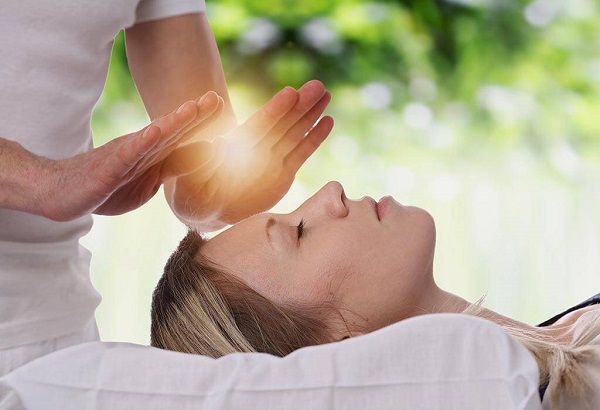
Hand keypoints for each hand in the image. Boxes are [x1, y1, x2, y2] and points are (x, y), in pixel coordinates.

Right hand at [40, 92, 222, 220]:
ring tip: (192, 108)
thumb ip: (175, 167)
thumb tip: (207, 154)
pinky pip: (127, 155)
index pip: (182, 137)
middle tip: (216, 97)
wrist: (63, 192)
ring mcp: (125, 156)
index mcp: (153, 153)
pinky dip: (142, 143)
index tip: (222, 104)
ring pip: (154, 138)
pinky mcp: (109, 169)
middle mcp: (141, 149)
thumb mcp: (150, 180)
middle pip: (172, 130)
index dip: (202, 122)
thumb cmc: (109, 186)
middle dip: (195, 115)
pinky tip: (155, 131)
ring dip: (174, 123)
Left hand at [165, 80, 333, 230]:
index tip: (290, 93)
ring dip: (310, 114)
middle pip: (282, 123)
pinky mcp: (283, 173)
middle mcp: (257, 148)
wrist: (208, 209)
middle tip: (318, 85)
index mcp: (236, 146)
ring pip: (295, 132)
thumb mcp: (192, 178)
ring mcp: (272, 159)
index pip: (259, 125)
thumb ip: (205, 161)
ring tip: (325, 93)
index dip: (275, 110)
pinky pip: (301, 153)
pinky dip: (314, 138)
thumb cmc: (194, 193)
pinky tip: (327, 121)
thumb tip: (217, 145)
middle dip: (300, 105)